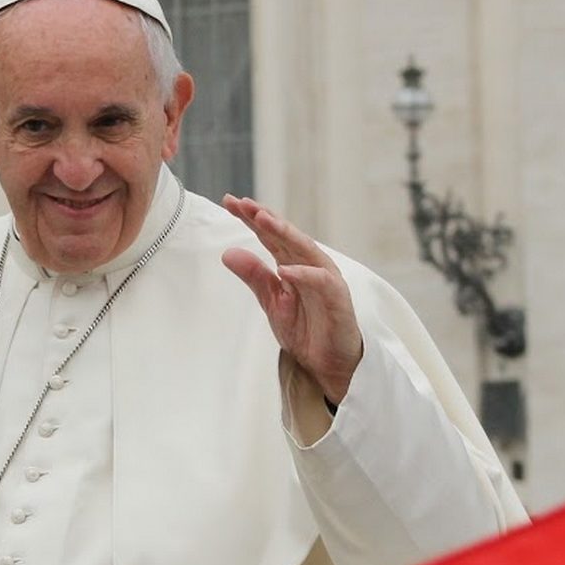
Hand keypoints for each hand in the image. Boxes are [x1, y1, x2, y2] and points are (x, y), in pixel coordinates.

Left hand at [220, 196, 363, 405]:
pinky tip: (285, 269)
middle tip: (243, 203)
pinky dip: (303, 274)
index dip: (251, 218)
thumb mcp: (272, 301)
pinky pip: (321, 281)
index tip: (229, 202)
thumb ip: (254, 276)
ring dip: (283, 233)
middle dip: (264, 217)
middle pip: (285, 235)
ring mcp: (325, 279)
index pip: (270, 236)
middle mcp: (310, 265)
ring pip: (304, 249)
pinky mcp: (337, 298)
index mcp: (293, 263)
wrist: (327, 361)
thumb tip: (228, 253)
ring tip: (262, 220)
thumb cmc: (305, 327)